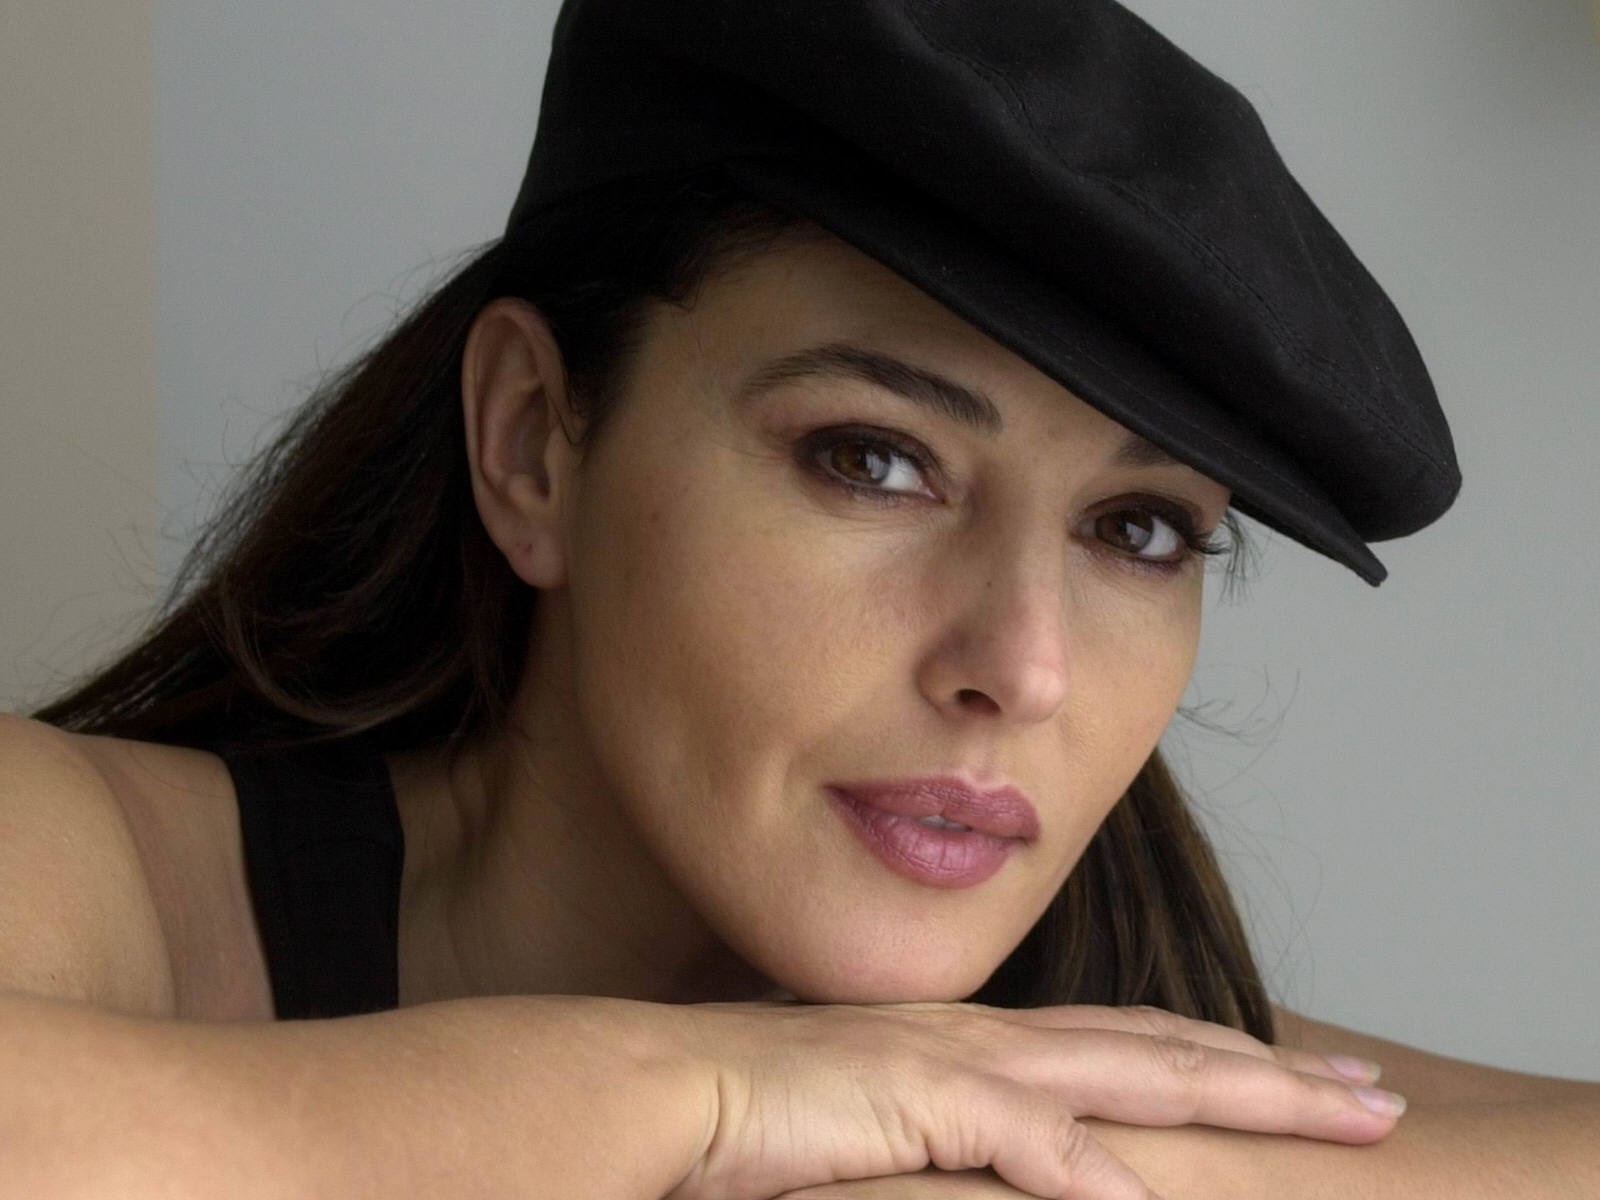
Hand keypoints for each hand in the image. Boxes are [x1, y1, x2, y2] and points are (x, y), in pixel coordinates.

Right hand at [662, 1000, 1404, 1199]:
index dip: (1218, 1058)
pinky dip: (1096, 1172)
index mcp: (975, 1044)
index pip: (1124, 1046)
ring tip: (1339, 1120)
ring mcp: (955, 1062)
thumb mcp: (873, 1126)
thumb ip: (942, 1141)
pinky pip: (1027, 1142)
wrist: (658, 1094)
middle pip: (1161, 1050)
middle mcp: (983, 1038)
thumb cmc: (751, 1121)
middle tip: (1378, 1094)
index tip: (1298, 1075)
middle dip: (1276, 1073)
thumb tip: (1006, 1172)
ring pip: (1132, 1074)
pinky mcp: (914, 1100)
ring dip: (1241, 1096)